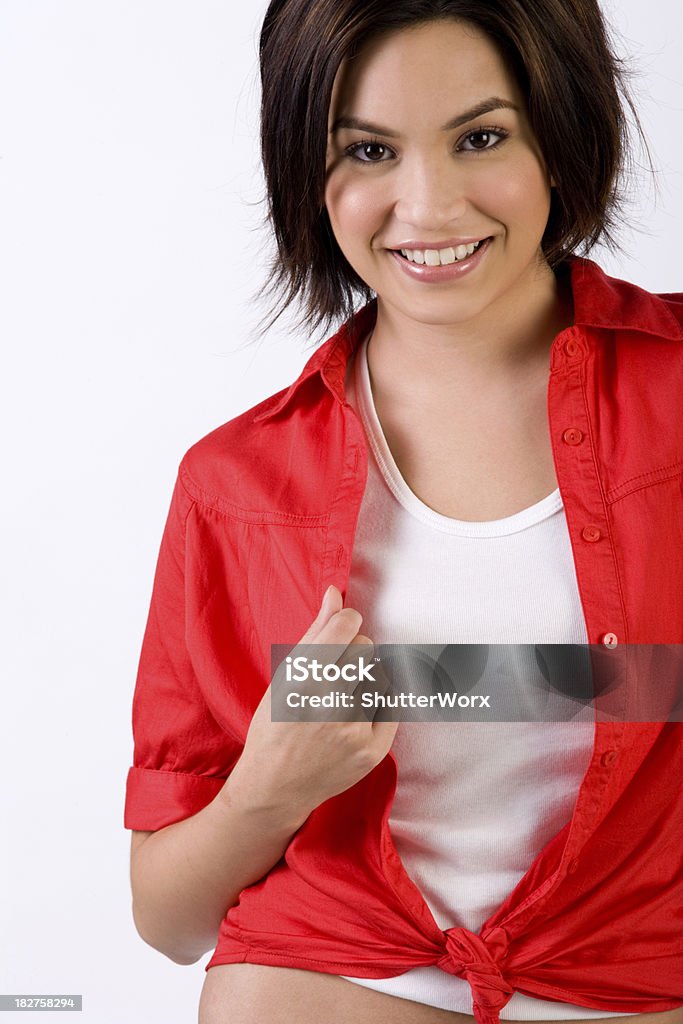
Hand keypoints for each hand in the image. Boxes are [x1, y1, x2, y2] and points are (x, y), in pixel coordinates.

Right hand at [227, 586, 398, 822]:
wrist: (274, 787)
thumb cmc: (275, 725)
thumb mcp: (284, 676)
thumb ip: (316, 632)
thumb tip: (336, 592)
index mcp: (302, 677)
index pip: (348, 626)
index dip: (347, 623)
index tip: (343, 631)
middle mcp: (328, 701)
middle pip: (367, 648)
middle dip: (354, 655)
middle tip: (336, 676)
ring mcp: (352, 729)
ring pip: (379, 677)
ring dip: (365, 683)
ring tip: (341, 703)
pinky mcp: (371, 751)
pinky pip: (390, 706)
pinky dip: (376, 708)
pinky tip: (353, 719)